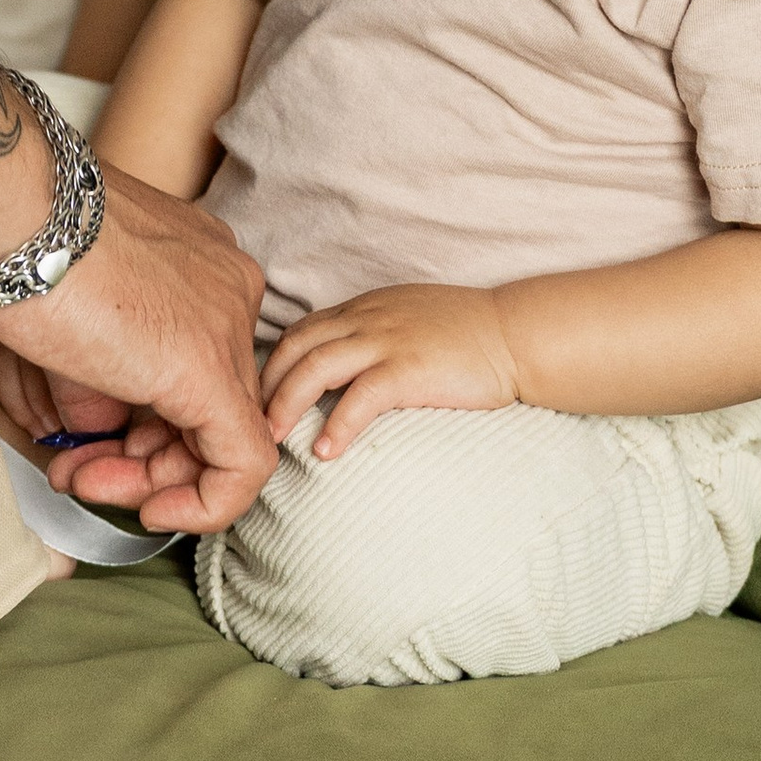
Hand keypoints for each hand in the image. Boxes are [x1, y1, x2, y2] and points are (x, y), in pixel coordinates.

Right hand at [0, 172, 274, 534]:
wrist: (11, 211)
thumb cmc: (24, 240)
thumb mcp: (76, 309)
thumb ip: (104, 371)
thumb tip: (102, 431)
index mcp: (198, 262)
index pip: (193, 366)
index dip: (145, 424)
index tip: (93, 443)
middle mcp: (226, 287)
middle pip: (206, 403)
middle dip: (141, 459)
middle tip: (81, 472)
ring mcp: (225, 326)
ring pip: (218, 435)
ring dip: (146, 478)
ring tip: (80, 480)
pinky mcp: (210, 372)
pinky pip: (240, 463)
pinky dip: (200, 503)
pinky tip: (148, 507)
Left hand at [260, 284, 521, 457]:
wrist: (513, 334)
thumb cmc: (465, 334)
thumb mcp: (406, 320)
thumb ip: (370, 335)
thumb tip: (340, 370)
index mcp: (362, 308)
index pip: (300, 330)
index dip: (271, 364)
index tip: (256, 398)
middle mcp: (366, 319)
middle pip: (295, 347)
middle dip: (265, 386)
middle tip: (247, 423)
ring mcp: (387, 341)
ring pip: (316, 368)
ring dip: (287, 405)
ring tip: (272, 440)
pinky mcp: (410, 368)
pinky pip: (361, 397)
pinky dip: (338, 425)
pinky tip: (326, 452)